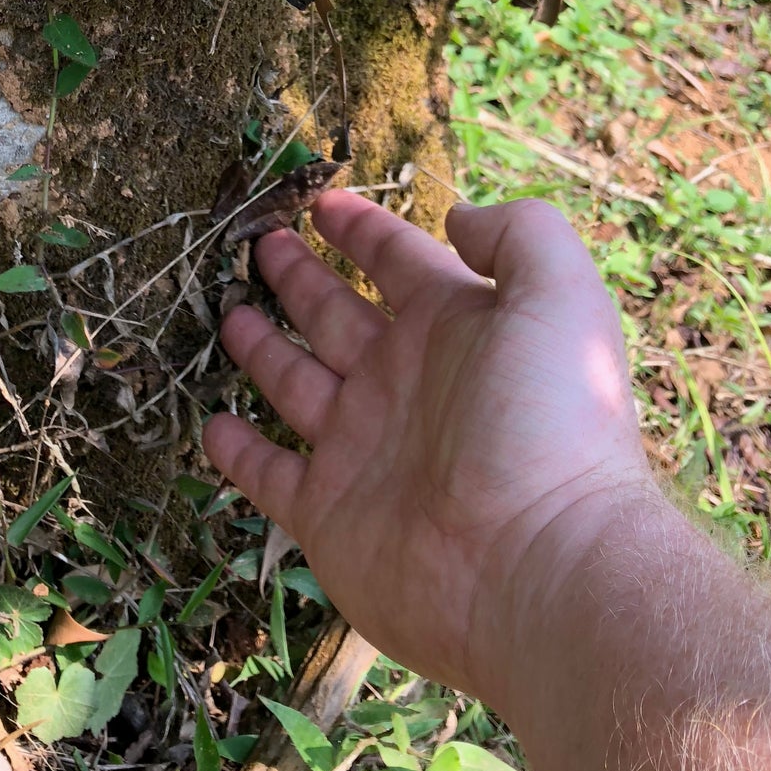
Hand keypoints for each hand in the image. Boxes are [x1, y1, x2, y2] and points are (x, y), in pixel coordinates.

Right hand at [202, 192, 654, 707]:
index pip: (400, 261)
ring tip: (228, 312)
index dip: (362, 229)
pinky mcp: (330, 517)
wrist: (539, 570)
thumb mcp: (558, 296)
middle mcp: (406, 384)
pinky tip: (212, 423)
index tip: (321, 200)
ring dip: (264, 348)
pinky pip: (272, 475)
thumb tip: (457, 217)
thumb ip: (517, 235)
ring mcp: (365, 450)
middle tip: (258, 242)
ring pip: (298, 384)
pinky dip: (240, 452)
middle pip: (338, 314)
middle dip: (301, 276)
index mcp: (456, 328)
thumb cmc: (550, 425)